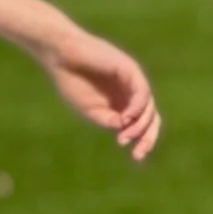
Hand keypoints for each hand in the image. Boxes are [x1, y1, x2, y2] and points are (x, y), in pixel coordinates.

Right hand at [41, 26, 160, 160]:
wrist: (61, 56)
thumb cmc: (72, 81)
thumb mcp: (90, 110)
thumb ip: (108, 120)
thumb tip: (125, 129)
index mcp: (122, 103)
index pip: (142, 123)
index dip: (143, 140)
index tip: (135, 156)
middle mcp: (131, 92)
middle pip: (151, 116)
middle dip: (149, 136)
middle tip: (139, 153)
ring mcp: (132, 80)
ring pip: (149, 106)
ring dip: (140, 124)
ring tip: (126, 136)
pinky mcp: (130, 69)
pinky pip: (142, 91)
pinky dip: (137, 107)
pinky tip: (126, 118)